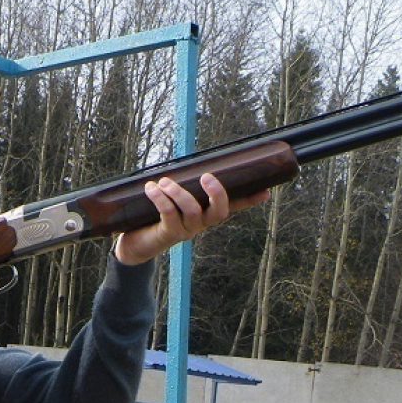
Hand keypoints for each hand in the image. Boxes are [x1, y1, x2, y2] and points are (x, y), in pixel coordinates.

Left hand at [113, 173, 269, 265]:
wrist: (136, 243)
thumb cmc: (156, 214)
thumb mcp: (172, 197)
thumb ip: (182, 182)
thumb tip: (184, 160)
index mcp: (205, 214)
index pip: (232, 207)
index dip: (249, 200)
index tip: (266, 191)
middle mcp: (200, 224)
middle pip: (219, 213)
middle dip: (216, 194)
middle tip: (206, 177)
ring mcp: (185, 230)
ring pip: (192, 211)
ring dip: (178, 193)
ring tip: (164, 181)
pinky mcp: (168, 233)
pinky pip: (168, 214)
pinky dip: (160, 199)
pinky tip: (151, 188)